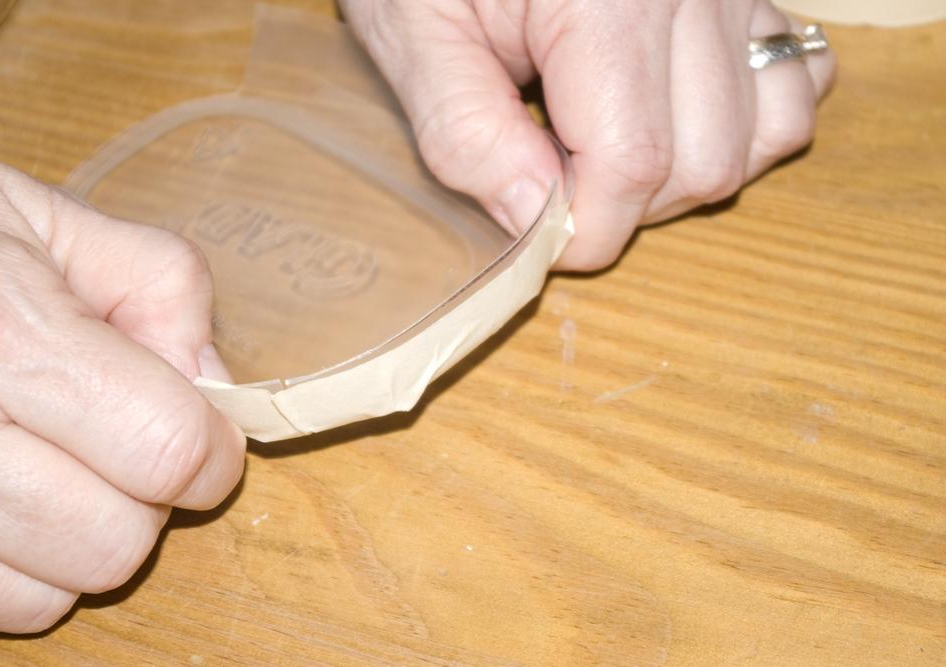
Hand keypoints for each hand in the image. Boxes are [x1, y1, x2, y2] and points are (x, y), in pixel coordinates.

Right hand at [0, 145, 244, 632]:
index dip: (214, 451)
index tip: (210, 434)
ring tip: (63, 465)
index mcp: (3, 330)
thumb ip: (159, 289)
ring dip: (92, 536)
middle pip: (119, 539)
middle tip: (126, 442)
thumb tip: (216, 387)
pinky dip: (30, 569)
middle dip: (154, 498)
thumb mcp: (49, 220)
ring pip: (59, 589)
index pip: (167, 446)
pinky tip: (18, 501)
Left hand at [340, 0, 835, 269]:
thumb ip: (464, 132)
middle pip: (703, 162)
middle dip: (627, 205)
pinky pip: (796, 83)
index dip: (586, 229)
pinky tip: (673, 114)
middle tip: (557, 173)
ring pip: (762, 134)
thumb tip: (536, 221)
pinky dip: (746, 124)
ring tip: (608, 144)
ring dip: (685, 173)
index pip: (632, 164)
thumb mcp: (412, 33)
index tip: (540, 236)